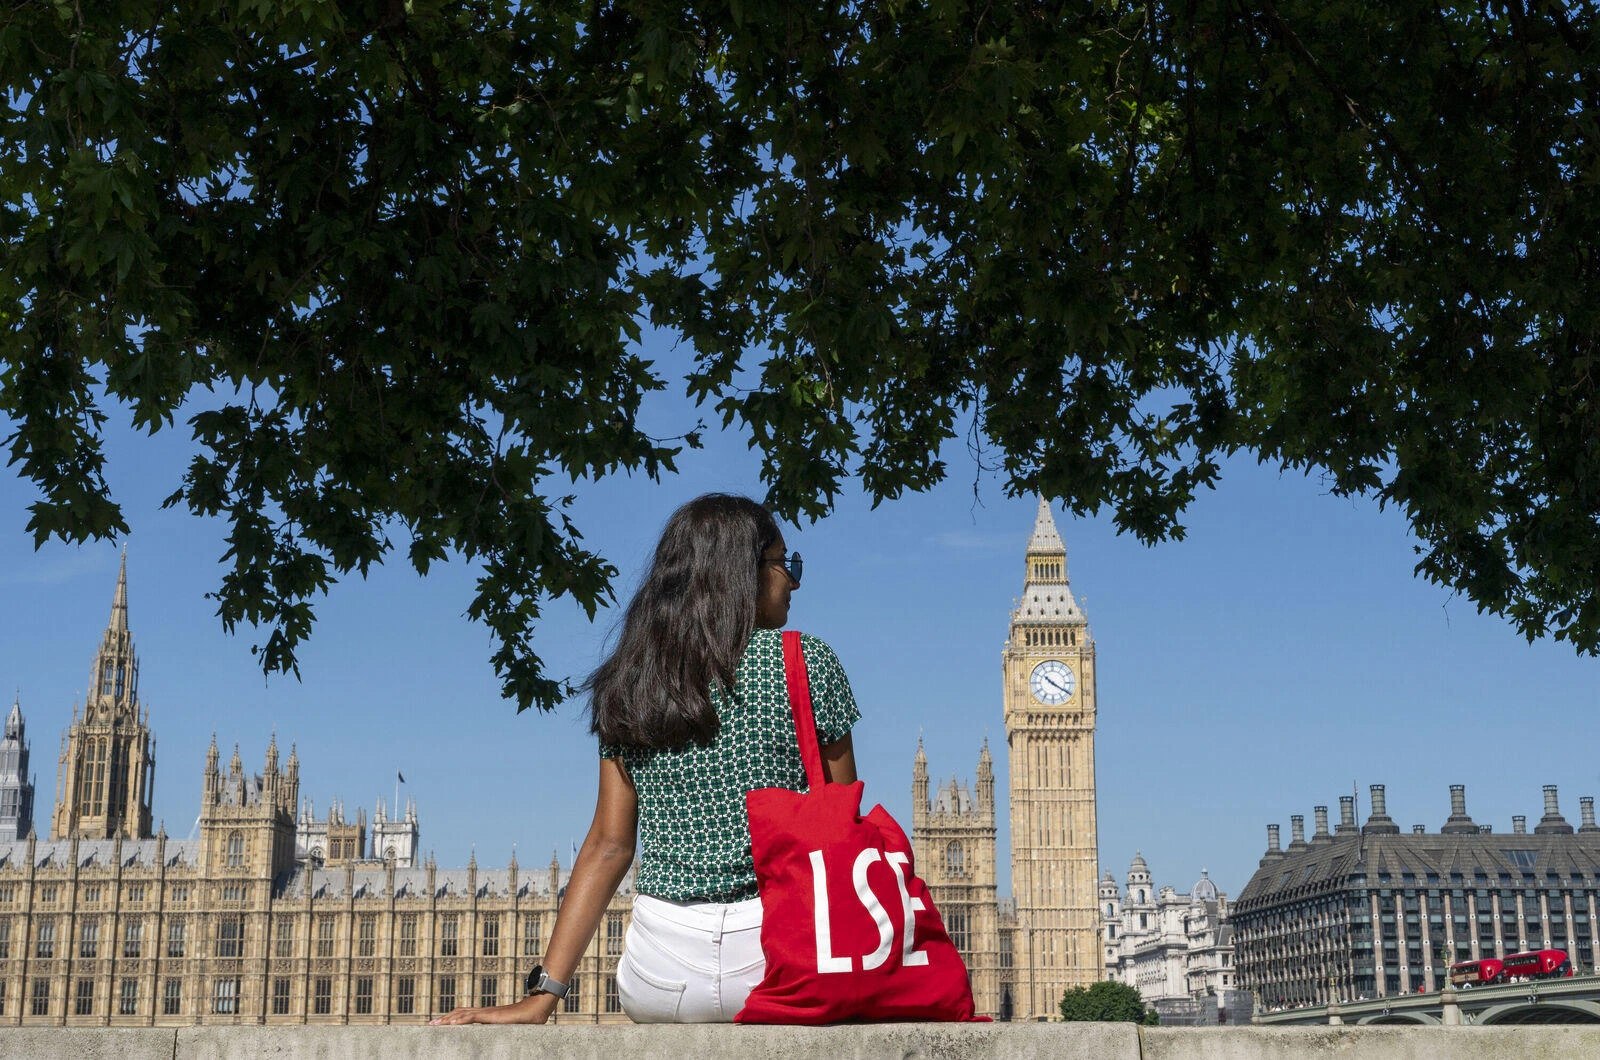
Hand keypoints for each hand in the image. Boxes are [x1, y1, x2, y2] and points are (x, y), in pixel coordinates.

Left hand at [430, 993, 557, 1024]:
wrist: (535, 1010)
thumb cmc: (525, 1020)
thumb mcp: (507, 1028)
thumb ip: (499, 1031)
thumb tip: (496, 1041)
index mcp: (486, 1015)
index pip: (464, 1014)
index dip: (451, 1018)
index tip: (439, 1023)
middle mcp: (484, 1012)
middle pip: (459, 1013)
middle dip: (444, 1019)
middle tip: (430, 1024)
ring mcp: (487, 1012)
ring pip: (462, 1014)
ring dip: (447, 1019)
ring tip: (435, 1024)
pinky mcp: (491, 1016)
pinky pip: (472, 1017)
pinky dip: (460, 1020)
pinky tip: (452, 1024)